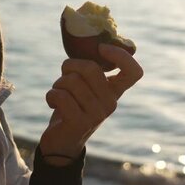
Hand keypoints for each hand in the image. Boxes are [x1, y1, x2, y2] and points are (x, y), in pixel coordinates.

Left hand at [39, 43, 142, 165]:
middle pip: (90, 68)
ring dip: (58, 84)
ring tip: (59, 94)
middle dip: (69, 66)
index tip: (101, 48)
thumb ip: (89, 69)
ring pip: (71, 81)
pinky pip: (60, 95)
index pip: (134, 72)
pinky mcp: (79, 123)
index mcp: (114, 92)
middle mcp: (111, 103)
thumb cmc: (72, 106)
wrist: (62, 143)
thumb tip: (89, 42)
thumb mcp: (85, 87)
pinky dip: (51, 96)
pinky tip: (53, 104)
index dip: (120, 55)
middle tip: (64, 76)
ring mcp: (97, 115)